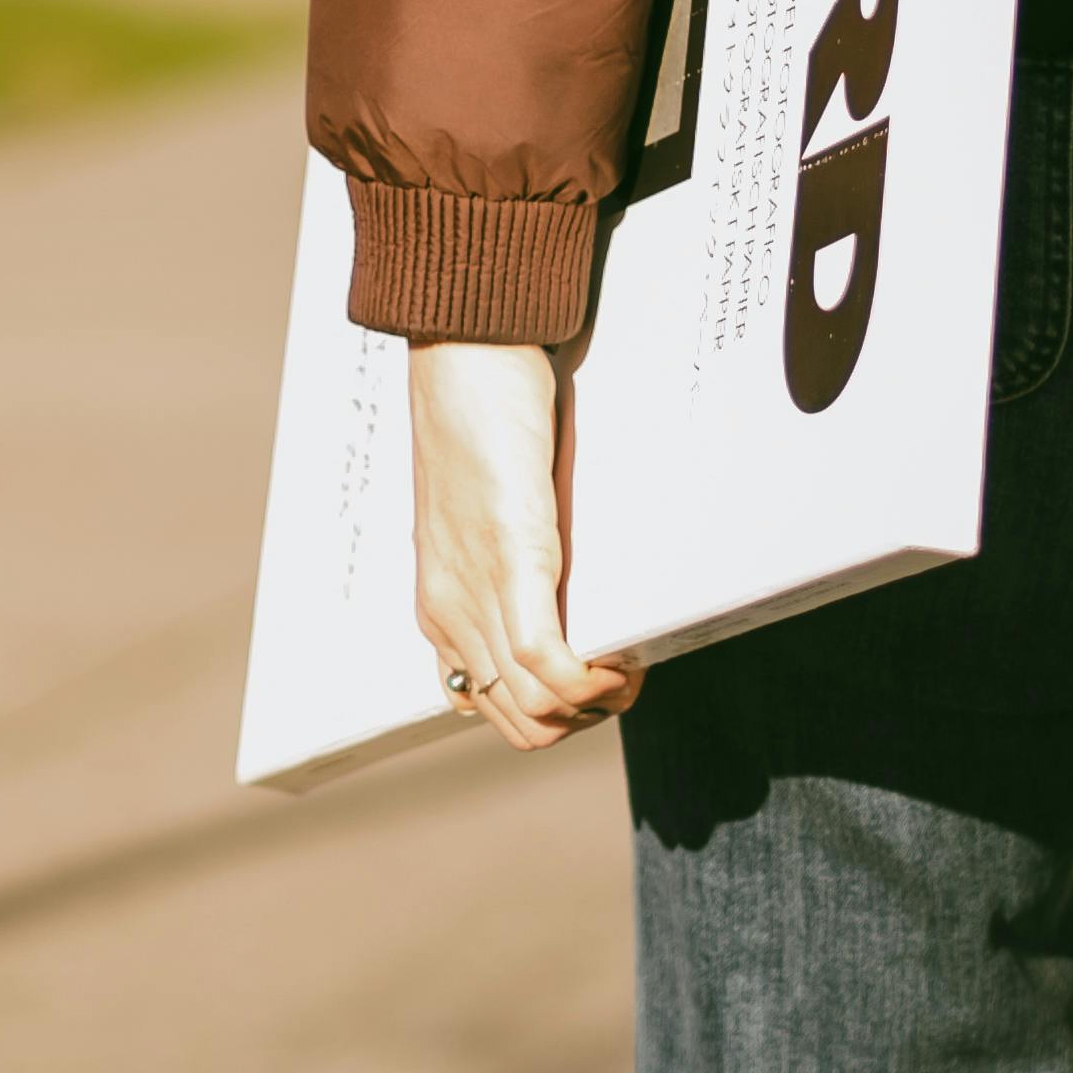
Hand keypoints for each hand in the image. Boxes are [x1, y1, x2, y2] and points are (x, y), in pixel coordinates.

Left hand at [406, 342, 638, 748]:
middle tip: (628, 669)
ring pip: (534, 710)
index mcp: (442, 604)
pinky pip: (544, 663)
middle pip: (521, 722)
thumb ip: (510, 555)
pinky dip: (591, 679)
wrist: (464, 349)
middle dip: (585, 717)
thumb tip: (566, 580)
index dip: (557, 711)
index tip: (601, 674)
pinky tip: (621, 655)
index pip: (492, 706)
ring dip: (596, 702)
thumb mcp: (487, 511)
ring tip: (630, 660)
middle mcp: (449, 612)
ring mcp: (476, 592)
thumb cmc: (482, 414)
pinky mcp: (512, 560)